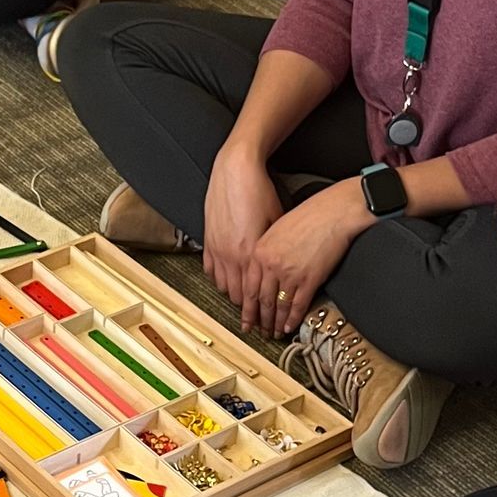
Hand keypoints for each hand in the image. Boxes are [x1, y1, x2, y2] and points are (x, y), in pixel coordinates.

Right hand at [201, 146, 284, 307]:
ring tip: (244, 306)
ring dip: (235, 297)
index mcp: (252, 254)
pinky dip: (219, 280)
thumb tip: (287, 265)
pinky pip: (211, 271)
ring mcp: (218, 249)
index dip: (263, 313)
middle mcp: (232, 255)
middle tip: (257, 322)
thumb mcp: (278, 221)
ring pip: (224, 286)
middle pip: (240, 296)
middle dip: (249, 312)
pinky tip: (226, 283)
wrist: (235, 171)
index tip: (268, 325)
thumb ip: (278, 248)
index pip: (256, 295)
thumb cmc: (259, 192)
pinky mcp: (209, 240)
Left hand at [238, 178, 369, 340]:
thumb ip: (265, 251)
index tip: (246, 319)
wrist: (334, 212)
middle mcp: (271, 264)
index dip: (247, 308)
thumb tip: (262, 272)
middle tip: (259, 331)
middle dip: (260, 320)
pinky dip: (293, 318)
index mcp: (259, 251)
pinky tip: (289, 326)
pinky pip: (298, 305)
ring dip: (275, 323)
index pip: (248, 288)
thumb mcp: (276, 230)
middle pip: (261, 300)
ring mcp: (290, 273)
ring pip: (278, 305)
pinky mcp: (309, 279)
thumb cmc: (309, 216)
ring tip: (274, 332)